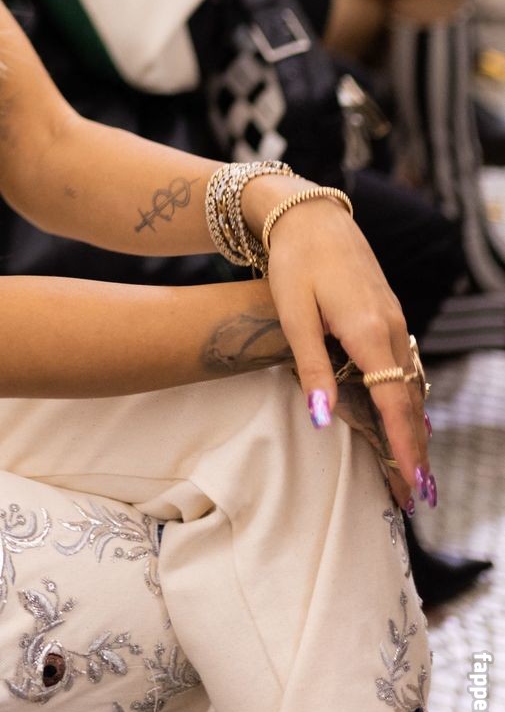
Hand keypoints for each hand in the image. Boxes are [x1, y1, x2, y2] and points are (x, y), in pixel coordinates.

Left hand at [264, 200, 430, 508]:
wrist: (308, 216)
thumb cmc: (295, 264)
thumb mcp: (294, 316)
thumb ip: (312, 367)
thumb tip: (323, 419)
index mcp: (369, 332)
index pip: (394, 402)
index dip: (404, 447)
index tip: (413, 486)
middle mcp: (391, 329)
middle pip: (410, 401)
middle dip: (415, 450)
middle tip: (417, 496)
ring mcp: (394, 321)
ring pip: (411, 384)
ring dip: (413, 427)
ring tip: (411, 469)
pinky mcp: (388, 315)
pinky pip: (405, 366)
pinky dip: (407, 398)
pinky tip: (404, 417)